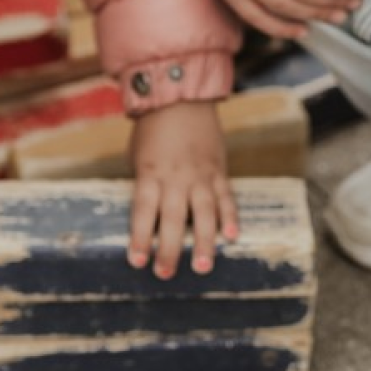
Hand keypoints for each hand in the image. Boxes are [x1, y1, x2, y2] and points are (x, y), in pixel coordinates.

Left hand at [128, 100, 238, 279]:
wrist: (181, 96)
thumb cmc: (152, 130)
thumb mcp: (138, 157)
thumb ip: (145, 186)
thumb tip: (146, 218)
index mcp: (150, 173)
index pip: (143, 210)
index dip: (140, 237)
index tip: (137, 261)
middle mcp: (176, 177)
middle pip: (173, 218)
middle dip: (170, 248)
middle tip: (165, 274)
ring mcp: (200, 175)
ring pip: (204, 213)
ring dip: (205, 241)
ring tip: (204, 267)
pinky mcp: (219, 171)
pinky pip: (226, 197)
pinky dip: (230, 217)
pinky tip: (232, 237)